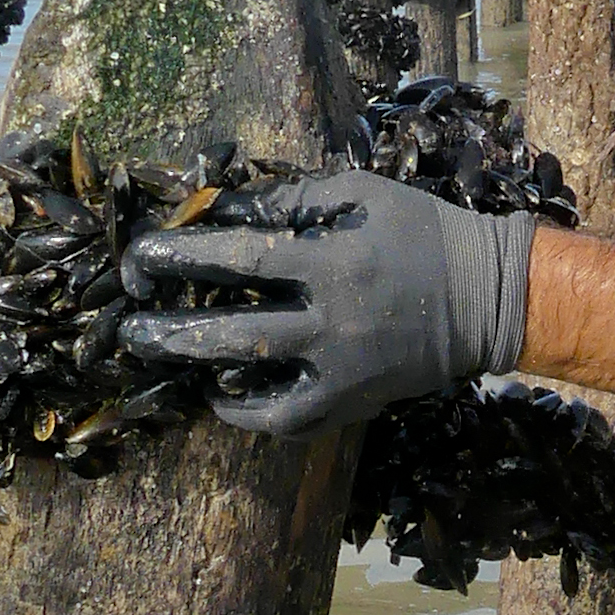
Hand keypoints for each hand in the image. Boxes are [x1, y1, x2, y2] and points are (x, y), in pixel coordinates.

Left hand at [117, 173, 536, 438]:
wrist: (485, 298)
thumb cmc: (421, 232)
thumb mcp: (361, 193)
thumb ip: (294, 198)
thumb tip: (226, 205)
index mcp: (331, 263)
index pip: (238, 259)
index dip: (183, 256)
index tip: (141, 256)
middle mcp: (330, 324)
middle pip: (232, 335)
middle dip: (171, 332)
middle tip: (129, 328)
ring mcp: (340, 371)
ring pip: (254, 388)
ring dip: (200, 375)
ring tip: (163, 361)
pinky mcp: (352, 402)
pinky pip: (289, 422)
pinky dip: (249, 415)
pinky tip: (221, 396)